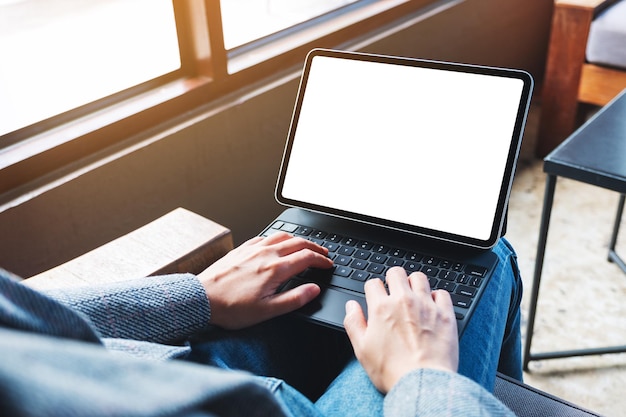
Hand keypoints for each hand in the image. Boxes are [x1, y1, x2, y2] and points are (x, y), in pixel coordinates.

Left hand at [197, 232, 332, 328]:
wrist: (201, 297)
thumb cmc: (231, 307)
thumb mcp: (267, 311)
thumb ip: (294, 299)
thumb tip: (314, 290)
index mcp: (275, 269)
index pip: (307, 258)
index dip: (322, 261)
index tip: (328, 265)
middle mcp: (266, 254)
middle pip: (298, 242)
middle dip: (315, 247)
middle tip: (324, 253)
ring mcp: (253, 249)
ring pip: (282, 236)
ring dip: (298, 239)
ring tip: (306, 245)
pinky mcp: (242, 249)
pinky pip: (265, 236)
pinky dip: (278, 237)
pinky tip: (278, 242)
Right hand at [344, 267, 458, 393]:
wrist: (423, 383)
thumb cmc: (392, 371)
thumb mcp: (361, 350)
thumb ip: (353, 323)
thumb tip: (351, 306)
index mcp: (381, 308)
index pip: (373, 283)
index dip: (373, 289)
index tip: (376, 296)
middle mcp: (404, 301)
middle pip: (396, 272)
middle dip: (392, 279)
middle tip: (394, 290)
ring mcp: (426, 305)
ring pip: (419, 277)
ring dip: (414, 283)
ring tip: (413, 294)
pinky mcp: (445, 314)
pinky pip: (442, 293)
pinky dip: (436, 296)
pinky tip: (432, 306)